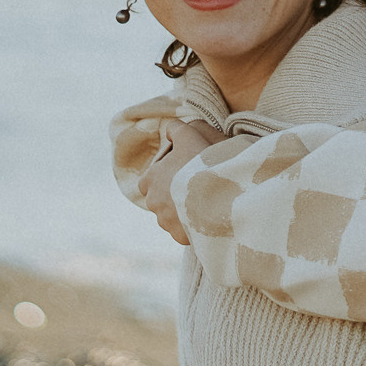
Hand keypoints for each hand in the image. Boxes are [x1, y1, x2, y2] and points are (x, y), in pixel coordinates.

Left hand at [137, 121, 223, 245]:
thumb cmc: (201, 162)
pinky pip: (184, 232)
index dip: (163, 178)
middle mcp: (154, 202)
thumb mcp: (190, 135)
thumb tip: (170, 129)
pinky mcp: (179, 236)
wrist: (217, 192)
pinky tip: (208, 218)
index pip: (148, 182)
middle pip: (160, 201)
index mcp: (151, 179)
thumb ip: (177, 129)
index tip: (179, 175)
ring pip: (171, 218)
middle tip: (194, 190)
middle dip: (172, 198)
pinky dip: (193, 228)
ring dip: (182, 213)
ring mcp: (166, 221)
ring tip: (204, 205)